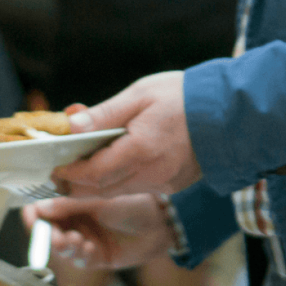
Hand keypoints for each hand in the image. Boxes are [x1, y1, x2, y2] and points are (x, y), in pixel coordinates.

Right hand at [22, 194, 174, 269]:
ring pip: (63, 249)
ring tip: (75, 239)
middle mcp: (78, 222)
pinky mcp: (99, 257)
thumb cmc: (135, 203)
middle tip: (53, 234)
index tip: (30, 217)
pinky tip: (88, 246)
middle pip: (49, 232)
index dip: (35, 215)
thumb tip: (40, 208)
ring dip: (64, 245)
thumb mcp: (98, 200)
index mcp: (74, 203)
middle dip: (48, 235)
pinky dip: (80, 254)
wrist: (163, 221)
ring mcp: (87, 240)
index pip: (45, 211)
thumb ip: (69, 204)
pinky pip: (81, 260)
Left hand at [55, 72, 201, 195]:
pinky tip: (112, 166)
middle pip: (102, 190)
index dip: (70, 173)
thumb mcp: (140, 94)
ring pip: (119, 191)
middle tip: (59, 173)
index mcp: (141, 150)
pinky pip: (137, 188)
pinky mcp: (173, 185)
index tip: (54, 166)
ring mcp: (165, 183)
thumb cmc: (185, 97)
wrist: (230, 112)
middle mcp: (152, 173)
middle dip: (76, 185)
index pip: (94, 173)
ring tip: (80, 168)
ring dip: (96, 184)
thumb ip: (105, 114)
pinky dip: (119, 181)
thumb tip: (71, 126)